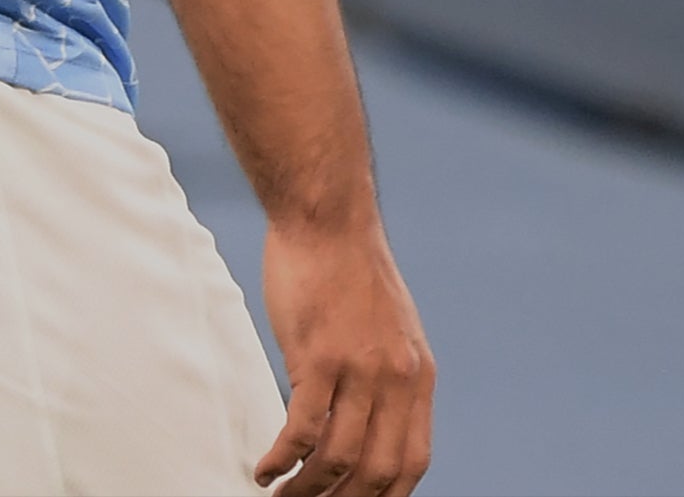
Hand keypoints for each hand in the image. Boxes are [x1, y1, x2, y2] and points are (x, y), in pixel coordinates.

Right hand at [254, 218, 432, 495]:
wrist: (326, 216)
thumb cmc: (347, 266)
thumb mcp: (390, 326)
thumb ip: (387, 373)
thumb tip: (369, 419)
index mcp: (418, 375)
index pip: (412, 461)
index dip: (384, 496)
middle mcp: (397, 379)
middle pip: (378, 473)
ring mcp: (359, 369)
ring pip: (338, 459)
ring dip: (306, 491)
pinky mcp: (318, 356)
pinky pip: (302, 429)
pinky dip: (281, 459)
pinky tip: (265, 468)